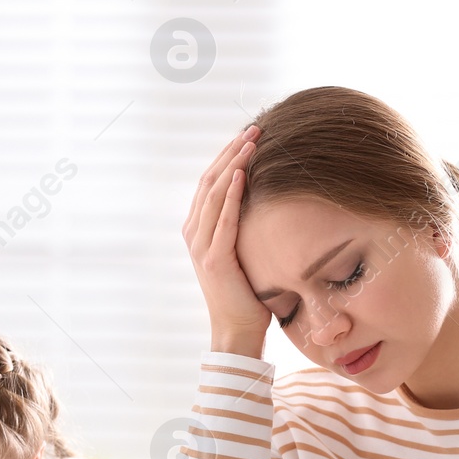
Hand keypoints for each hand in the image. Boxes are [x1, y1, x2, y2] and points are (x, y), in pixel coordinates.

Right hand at [183, 126, 269, 355]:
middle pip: (210, 181)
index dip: (228, 156)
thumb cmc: (246, 293)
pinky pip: (221, 220)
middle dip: (232, 152)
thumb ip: (242, 226)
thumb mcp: (242, 251)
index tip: (249, 135)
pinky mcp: (213, 259)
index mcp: (198, 228)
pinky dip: (230, 196)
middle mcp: (194, 233)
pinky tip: (242, 176)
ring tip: (250, 142)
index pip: (210, 182)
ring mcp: (200, 245)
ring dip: (233, 165)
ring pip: (213, 194)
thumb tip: (264, 199)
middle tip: (254, 129)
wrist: (236, 329)